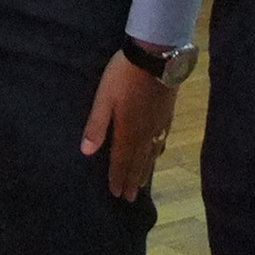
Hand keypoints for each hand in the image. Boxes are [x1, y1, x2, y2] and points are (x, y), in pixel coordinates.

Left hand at [81, 51, 180, 198]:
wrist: (157, 56)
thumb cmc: (125, 76)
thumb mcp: (104, 98)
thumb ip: (97, 125)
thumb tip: (87, 152)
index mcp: (129, 131)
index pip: (122, 160)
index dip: (118, 177)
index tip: (117, 194)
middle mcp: (146, 133)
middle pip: (138, 161)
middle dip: (133, 180)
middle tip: (130, 198)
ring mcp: (159, 124)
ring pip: (152, 153)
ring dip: (146, 170)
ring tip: (143, 184)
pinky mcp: (168, 114)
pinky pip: (162, 141)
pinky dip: (158, 153)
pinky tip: (159, 152)